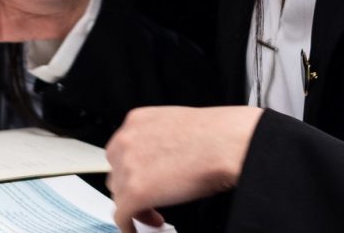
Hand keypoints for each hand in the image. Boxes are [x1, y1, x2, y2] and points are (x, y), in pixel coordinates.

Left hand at [105, 106, 263, 232]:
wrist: (226, 143)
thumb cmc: (215, 134)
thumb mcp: (176, 125)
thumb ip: (158, 139)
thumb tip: (159, 159)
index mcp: (136, 122)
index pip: (120, 152)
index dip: (132, 171)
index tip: (142, 180)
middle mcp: (126, 141)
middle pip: (117, 174)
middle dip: (132, 188)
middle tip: (151, 199)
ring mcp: (128, 167)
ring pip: (119, 196)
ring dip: (136, 207)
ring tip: (155, 214)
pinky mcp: (135, 193)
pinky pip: (122, 216)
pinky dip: (130, 226)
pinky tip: (141, 228)